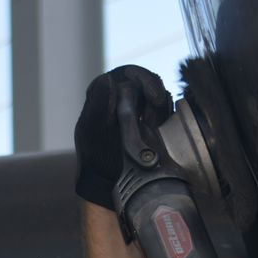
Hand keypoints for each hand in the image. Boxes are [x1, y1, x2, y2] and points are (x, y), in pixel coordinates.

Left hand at [74, 65, 172, 210]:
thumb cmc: (97, 157)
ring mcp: (135, 109)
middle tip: (154, 116)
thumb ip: (98, 104)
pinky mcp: (148, 121)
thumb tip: (107, 78)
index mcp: (103, 93)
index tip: (152, 96)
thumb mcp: (93, 132)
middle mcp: (120, 97)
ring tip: (152, 126)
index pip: (128, 73)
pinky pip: (163, 109)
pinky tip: (157, 129)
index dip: (143, 80)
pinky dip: (164, 116)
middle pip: (146, 81)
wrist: (109, 183)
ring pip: (156, 94)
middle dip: (154, 96)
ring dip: (159, 108)